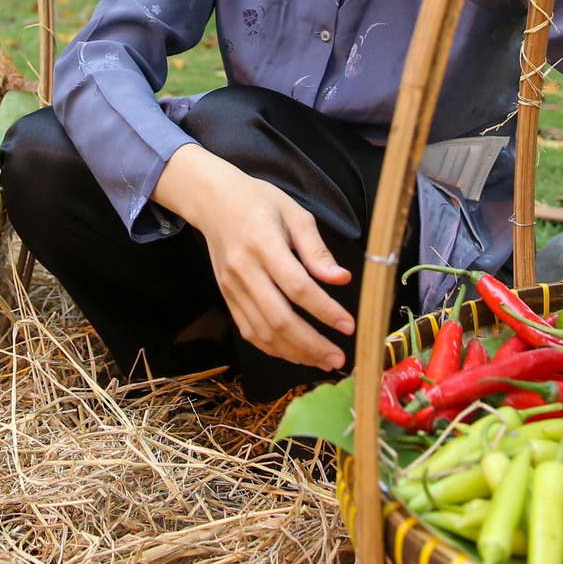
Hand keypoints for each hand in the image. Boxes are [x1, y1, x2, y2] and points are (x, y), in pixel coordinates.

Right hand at [151, 143, 355, 369]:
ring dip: (294, 352)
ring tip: (322, 361)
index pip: (297, 287)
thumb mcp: (294, 214)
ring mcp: (232, 286)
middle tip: (338, 358)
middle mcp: (244, 270)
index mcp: (264, 244)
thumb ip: (317, 250)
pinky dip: (272, 348)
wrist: (214, 201)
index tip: (348, 325)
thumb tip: (342, 279)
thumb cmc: (259, 202)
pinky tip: (294, 354)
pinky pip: (249, 330)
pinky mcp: (227, 296)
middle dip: (311, 344)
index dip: (325, 310)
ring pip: (263, 331)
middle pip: (278, 318)